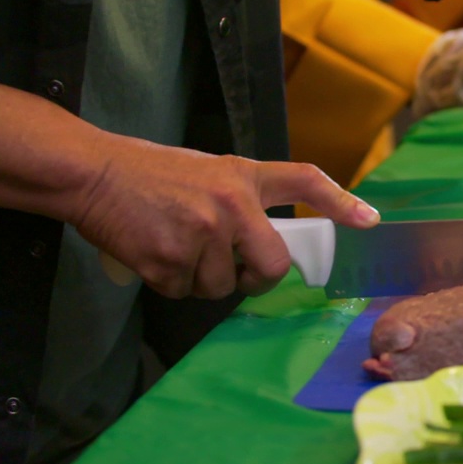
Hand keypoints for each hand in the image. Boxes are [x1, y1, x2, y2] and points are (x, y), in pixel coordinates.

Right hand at [0, 84, 378, 299]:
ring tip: (175, 245)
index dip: (340, 202)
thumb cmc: (150, 174)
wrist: (93, 173)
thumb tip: (267, 246)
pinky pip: (184, 292)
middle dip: (255, 279)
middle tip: (235, 270)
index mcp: (243, 176)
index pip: (304, 182)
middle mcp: (231, 203)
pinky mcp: (169, 260)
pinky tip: (153, 253)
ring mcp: (201, 233)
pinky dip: (168, 283)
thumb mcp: (210, 171)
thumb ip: (241, 200)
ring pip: (222, 287)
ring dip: (202, 280)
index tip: (369, 221)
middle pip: (270, 266)